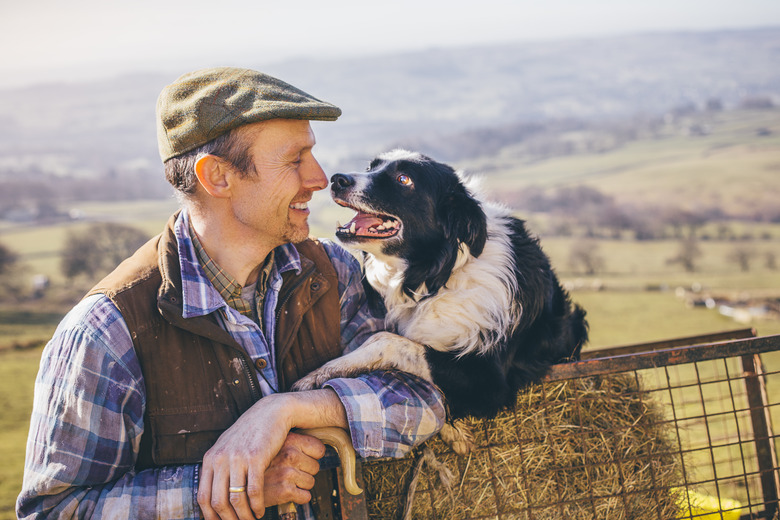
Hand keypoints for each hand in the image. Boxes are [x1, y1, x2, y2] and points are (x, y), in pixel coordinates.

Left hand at [196, 390, 347, 519]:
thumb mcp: (227, 446)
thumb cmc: (250, 432)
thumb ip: (217, 466)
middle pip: (217, 501)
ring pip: (235, 498)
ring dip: (243, 516)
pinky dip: (256, 505)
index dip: (210, 516)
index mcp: (210, 459)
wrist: (271, 413)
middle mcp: (220, 459)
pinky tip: (260, 510)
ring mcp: (237, 458)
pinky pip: (254, 490)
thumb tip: (210, 490)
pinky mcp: (256, 457)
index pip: (202, 496)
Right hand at [263, 432, 325, 506]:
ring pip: (311, 482)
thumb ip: (293, 442)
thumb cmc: (259, 463)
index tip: (303, 460)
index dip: (312, 457)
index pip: (319, 449)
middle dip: (305, 473)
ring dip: (301, 486)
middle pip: (316, 467)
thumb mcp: (275, 444)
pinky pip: (306, 496)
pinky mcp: (285, 490)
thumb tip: (316, 444)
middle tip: (290, 473)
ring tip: (286, 482)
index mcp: (289, 440)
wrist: (240, 482)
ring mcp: (286, 472)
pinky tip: (286, 492)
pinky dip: (299, 498)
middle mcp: (289, 454)